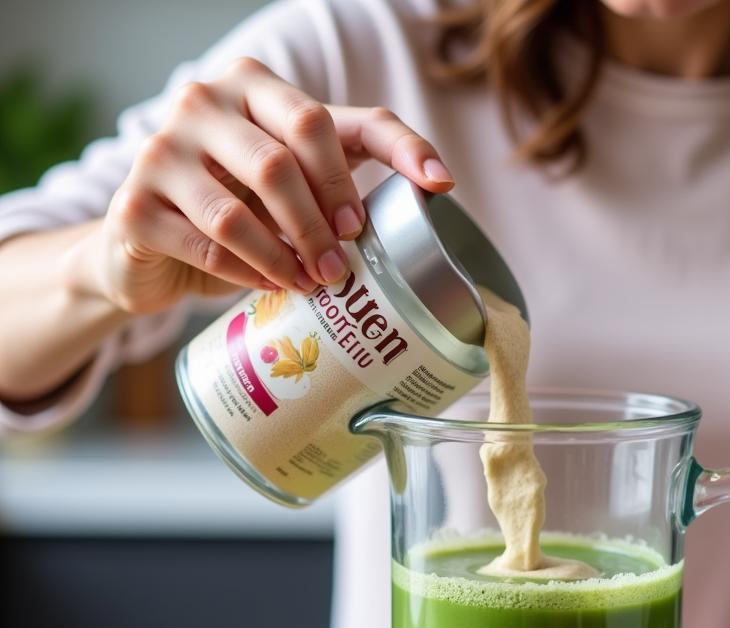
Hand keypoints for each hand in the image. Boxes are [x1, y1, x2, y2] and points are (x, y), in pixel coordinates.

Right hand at [90, 57, 453, 314]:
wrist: (154, 241)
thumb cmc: (243, 199)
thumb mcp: (301, 168)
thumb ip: (359, 155)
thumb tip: (443, 181)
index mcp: (251, 86)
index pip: (321, 120)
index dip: (362, 170)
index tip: (393, 213)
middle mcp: (199, 103)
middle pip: (278, 165)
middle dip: (320, 227)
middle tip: (342, 269)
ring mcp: (159, 150)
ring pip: (236, 213)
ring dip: (284, 258)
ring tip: (310, 284)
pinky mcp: (133, 204)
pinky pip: (204, 247)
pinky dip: (246, 274)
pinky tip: (271, 286)